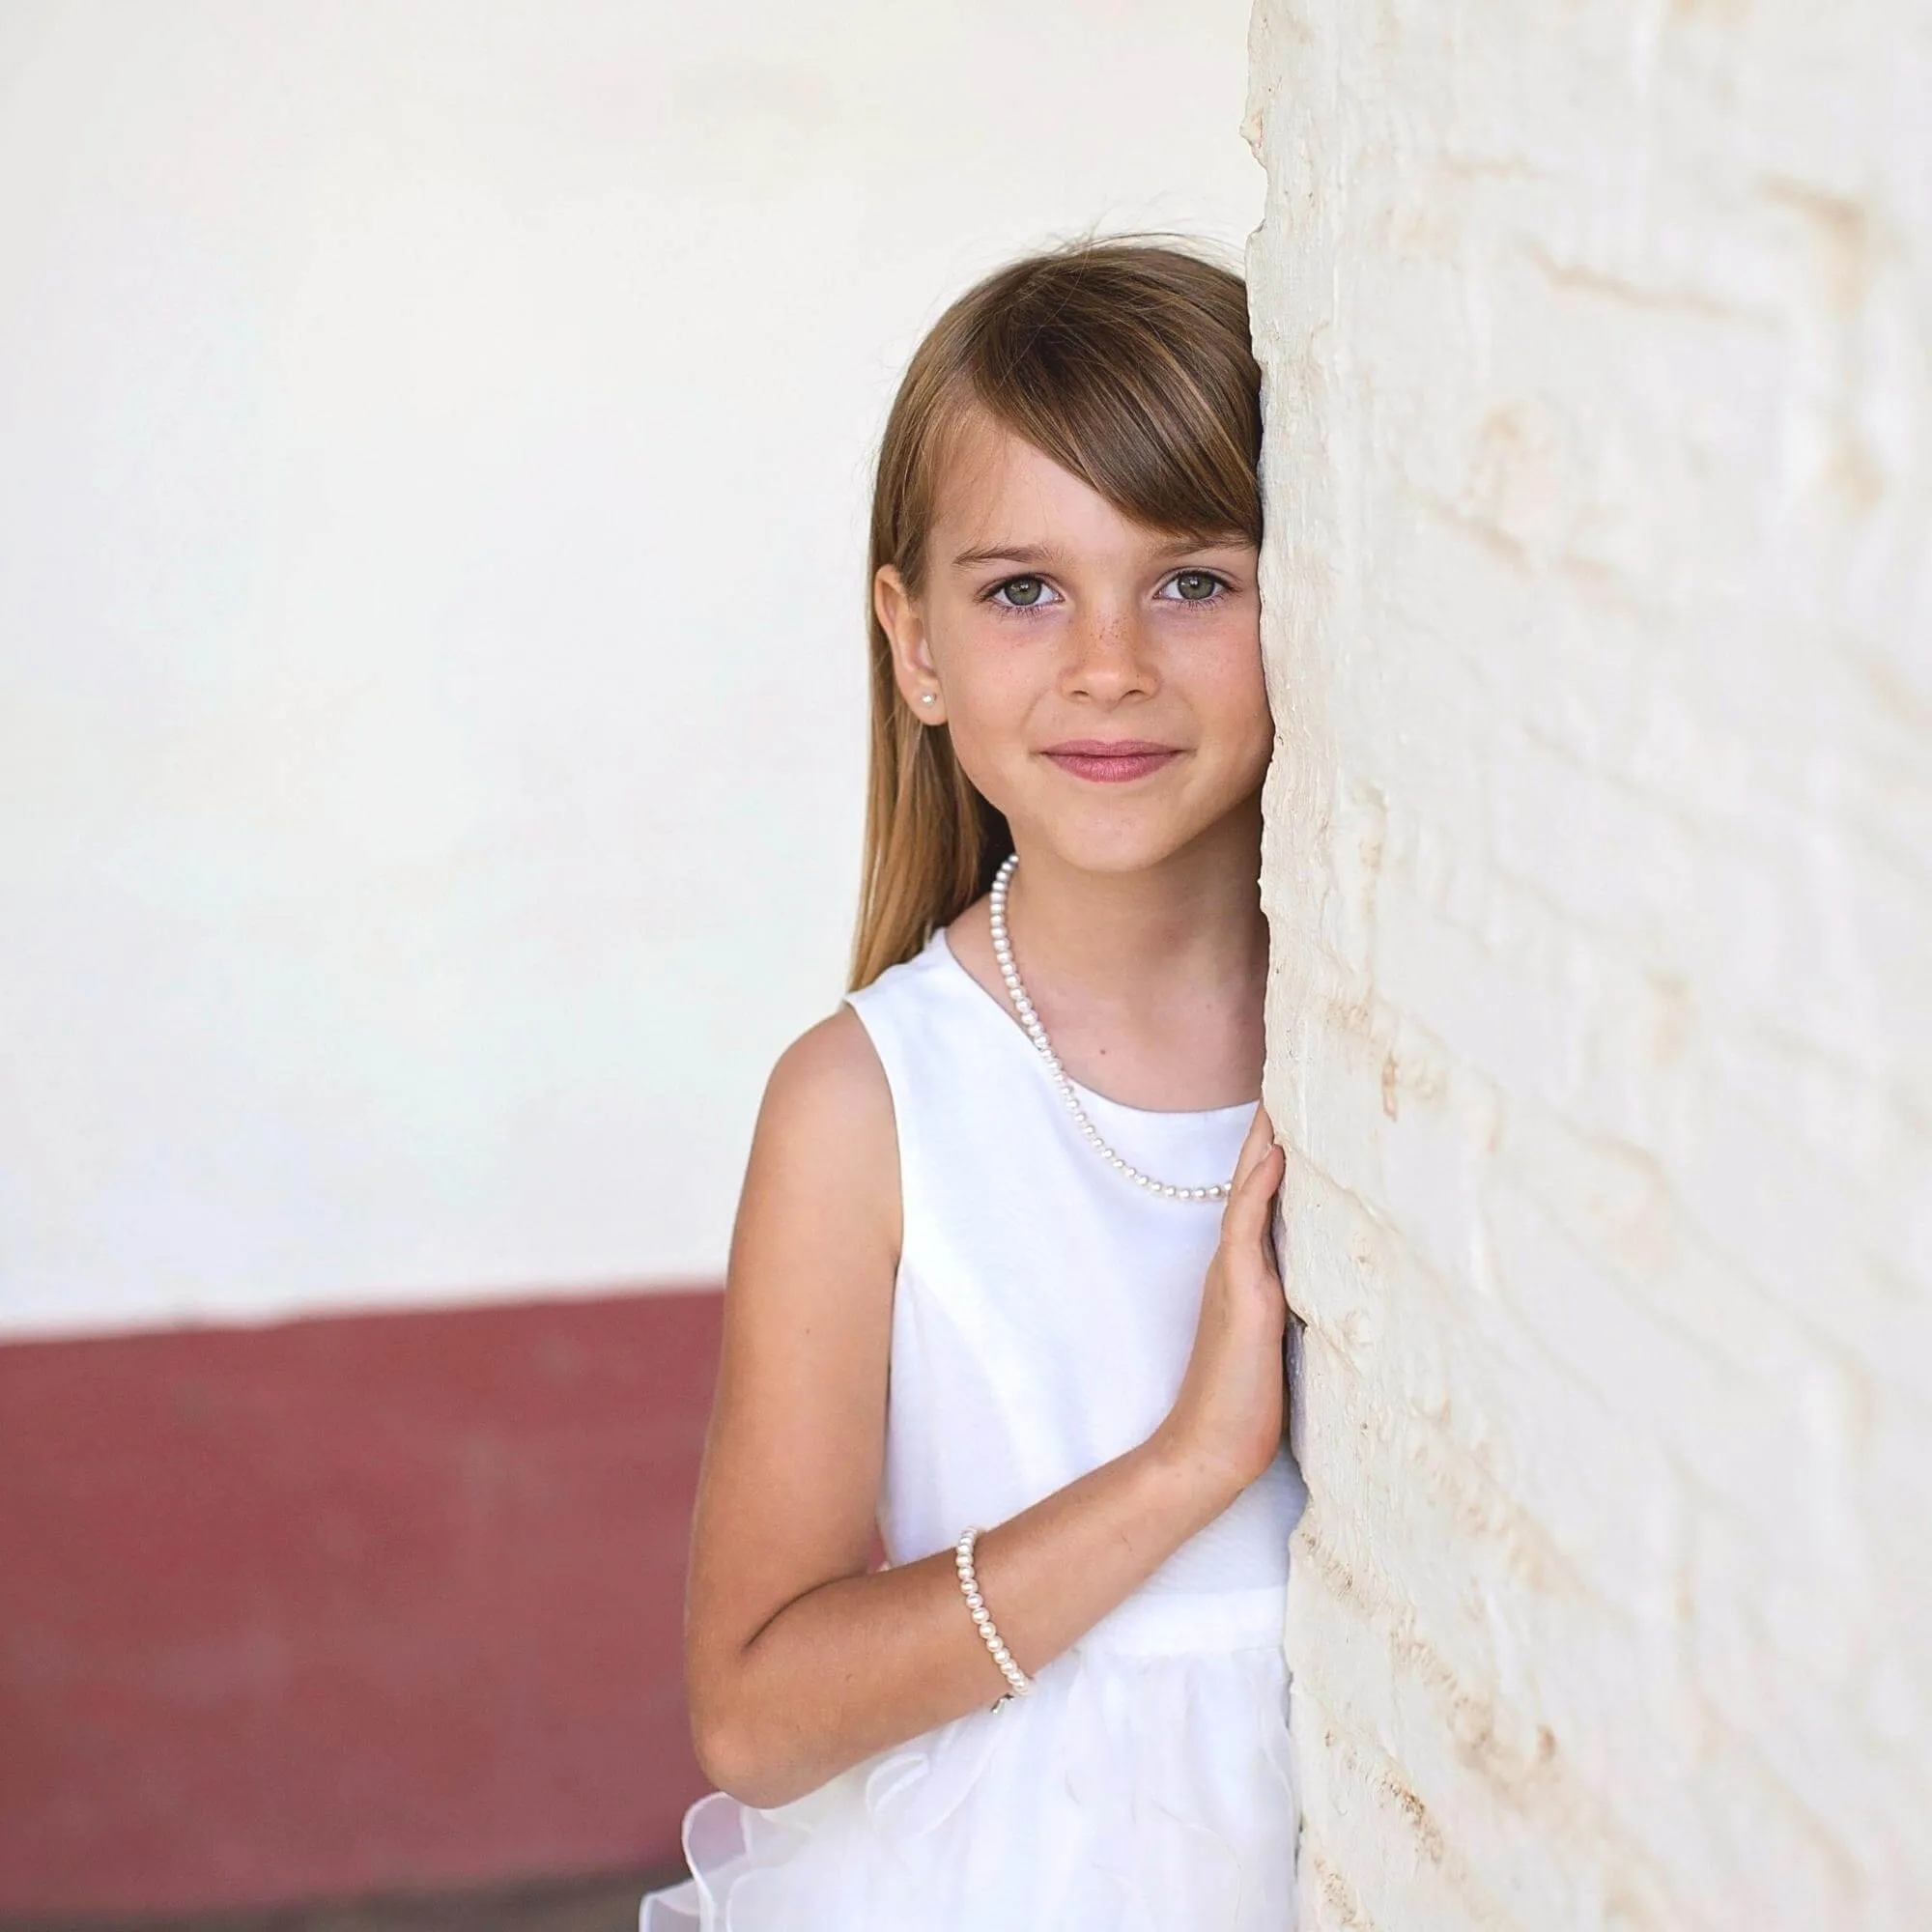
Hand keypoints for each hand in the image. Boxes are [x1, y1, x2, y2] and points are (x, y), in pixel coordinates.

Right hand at [1156, 1103, 1288, 1503]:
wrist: (1209, 1448)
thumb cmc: (1250, 1405)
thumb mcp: (1284, 1342)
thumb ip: (1303, 1304)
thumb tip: (1344, 1282)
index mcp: (1253, 1270)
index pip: (1268, 1194)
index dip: (1281, 1146)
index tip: (1300, 1098)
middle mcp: (1240, 1262)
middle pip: (1256, 1177)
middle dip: (1272, 1125)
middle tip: (1290, 1067)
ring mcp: (1236, 1274)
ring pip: (1252, 1189)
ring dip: (1267, 1138)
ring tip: (1282, 1085)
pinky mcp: (1242, 1295)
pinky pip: (1248, 1227)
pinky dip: (1260, 1186)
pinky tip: (1276, 1153)